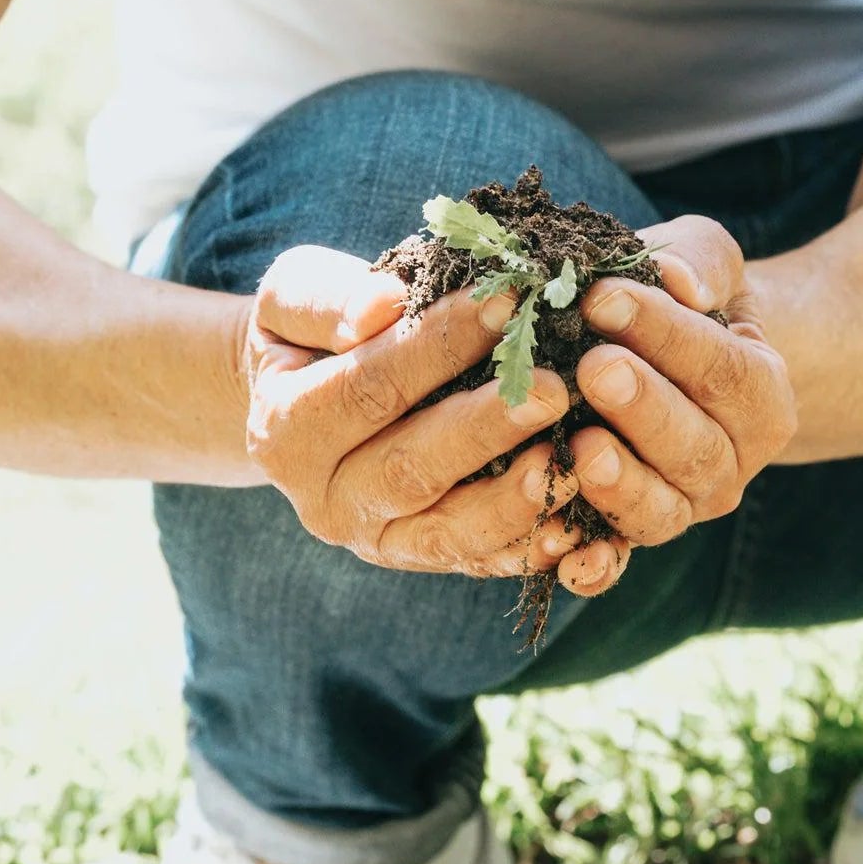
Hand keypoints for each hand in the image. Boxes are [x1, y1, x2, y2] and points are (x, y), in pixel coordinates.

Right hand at [243, 245, 586, 576]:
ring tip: (571, 464)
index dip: (437, 345)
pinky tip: (577, 528)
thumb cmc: (314, 333)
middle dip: (485, 430)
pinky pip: (480, 564)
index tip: (505, 302)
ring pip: (448, 534)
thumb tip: (382, 305)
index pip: (370, 386)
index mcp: (285, 431)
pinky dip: (530, 551)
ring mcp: (375, 540)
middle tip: (553, 390)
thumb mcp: (293, 301)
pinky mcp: (423, 560)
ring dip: (514, 503)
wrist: (306, 400)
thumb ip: (327, 299)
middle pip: (410, 468)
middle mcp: (325, 501)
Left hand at [570, 217, 796, 553]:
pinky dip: (594, 568)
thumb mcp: (702, 260)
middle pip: (697, 446)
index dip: (666, 335)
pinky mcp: (628, 538)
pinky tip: (565, 559)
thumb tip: (680, 281)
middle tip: (594, 368)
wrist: (668, 360)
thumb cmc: (680, 299)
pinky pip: (616, 564)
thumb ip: (699, 261)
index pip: (723, 368)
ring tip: (579, 448)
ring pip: (662, 510)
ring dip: (622, 485)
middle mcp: (730, 464)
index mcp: (761, 397)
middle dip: (644, 407)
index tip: (601, 297)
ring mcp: (681, 508)